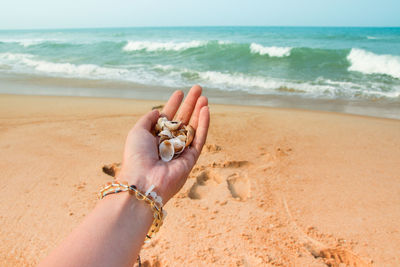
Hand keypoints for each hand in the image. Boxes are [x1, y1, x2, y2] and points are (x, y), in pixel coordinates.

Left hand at [117, 85, 209, 202]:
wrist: (143, 181)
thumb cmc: (136, 156)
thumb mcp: (137, 132)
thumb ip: (148, 119)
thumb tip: (158, 111)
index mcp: (154, 138)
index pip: (167, 118)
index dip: (173, 104)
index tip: (179, 92)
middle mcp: (168, 144)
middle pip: (182, 120)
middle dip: (190, 104)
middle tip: (198, 89)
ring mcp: (181, 151)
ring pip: (193, 128)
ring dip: (199, 112)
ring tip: (204, 97)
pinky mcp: (191, 158)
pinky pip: (199, 138)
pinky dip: (203, 124)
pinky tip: (206, 110)